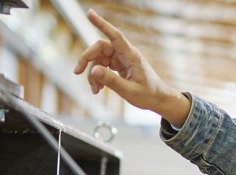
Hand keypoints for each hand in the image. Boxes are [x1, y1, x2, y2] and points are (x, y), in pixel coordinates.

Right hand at [73, 10, 189, 126]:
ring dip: (93, 73)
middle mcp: (125, 54)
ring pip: (99, 59)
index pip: (115, 35)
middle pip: (100, 48)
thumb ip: (111, 81)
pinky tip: (98, 89)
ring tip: (95, 90)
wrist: (158, 99)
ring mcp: (121, 59)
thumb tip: (93, 71)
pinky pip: (102, 66)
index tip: (90, 13)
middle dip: (87, 58)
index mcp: (131, 56)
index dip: (102, 24)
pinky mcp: (119, 65)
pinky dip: (98, 77)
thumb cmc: (148, 94)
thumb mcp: (129, 91)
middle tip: (77, 72)